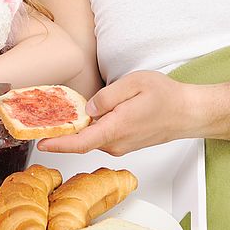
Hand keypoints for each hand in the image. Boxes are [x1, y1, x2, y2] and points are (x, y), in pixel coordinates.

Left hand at [37, 71, 200, 155]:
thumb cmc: (167, 97)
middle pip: (81, 139)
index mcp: (116, 129)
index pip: (80, 143)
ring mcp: (121, 145)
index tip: (40, 143)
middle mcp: (116, 143)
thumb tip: (87, 109)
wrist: (190, 113)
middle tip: (45, 116)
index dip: (58, 144)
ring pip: (92, 136)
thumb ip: (107, 97)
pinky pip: (102, 136)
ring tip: (66, 111)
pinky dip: (91, 127)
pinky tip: (90, 114)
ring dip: (78, 127)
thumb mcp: (134, 84)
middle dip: (63, 130)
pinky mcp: (124, 143)